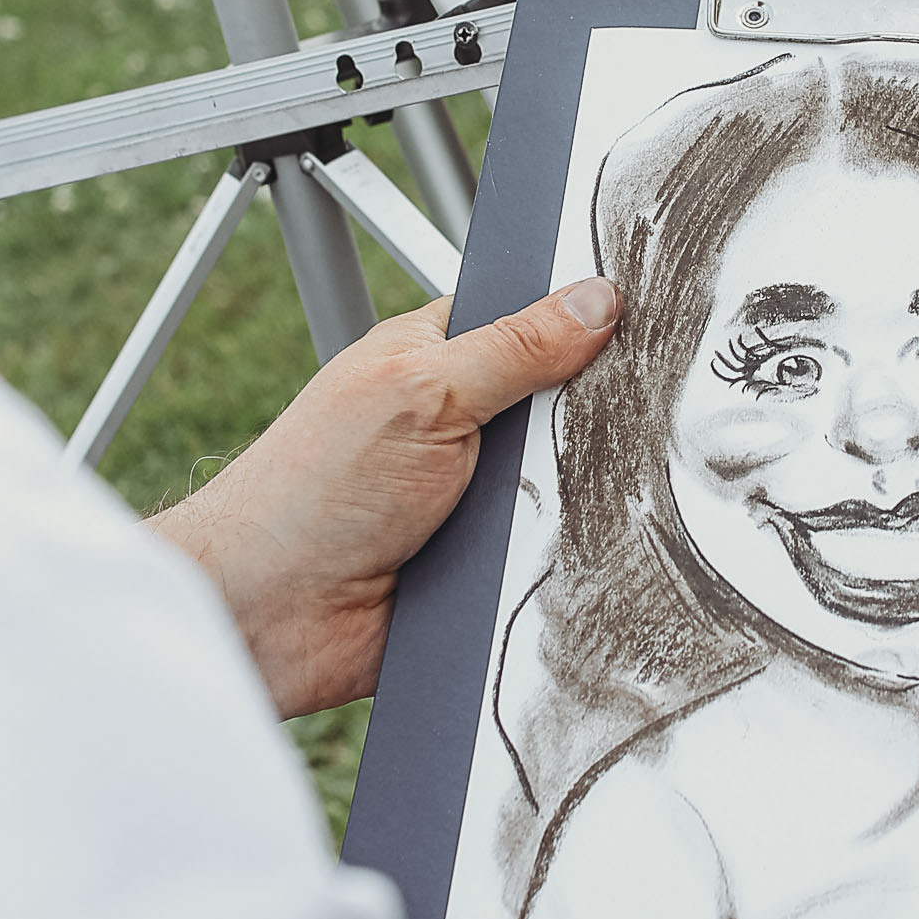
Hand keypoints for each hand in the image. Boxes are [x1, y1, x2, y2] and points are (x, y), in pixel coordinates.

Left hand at [151, 277, 618, 717]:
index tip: (650, 313)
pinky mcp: (490, 564)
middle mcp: (463, 422)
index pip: (537, 317)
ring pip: (572, 487)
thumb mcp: (421, 393)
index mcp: (439, 355)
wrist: (268, 618)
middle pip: (569, 407)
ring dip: (573, 499)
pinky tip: (560, 557)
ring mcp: (479, 496)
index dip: (588, 316)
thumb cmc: (308, 493)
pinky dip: (563, 559)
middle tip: (608, 421)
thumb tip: (596, 299)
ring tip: (563, 501)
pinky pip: (558, 556)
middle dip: (590, 419)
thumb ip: (513, 347)